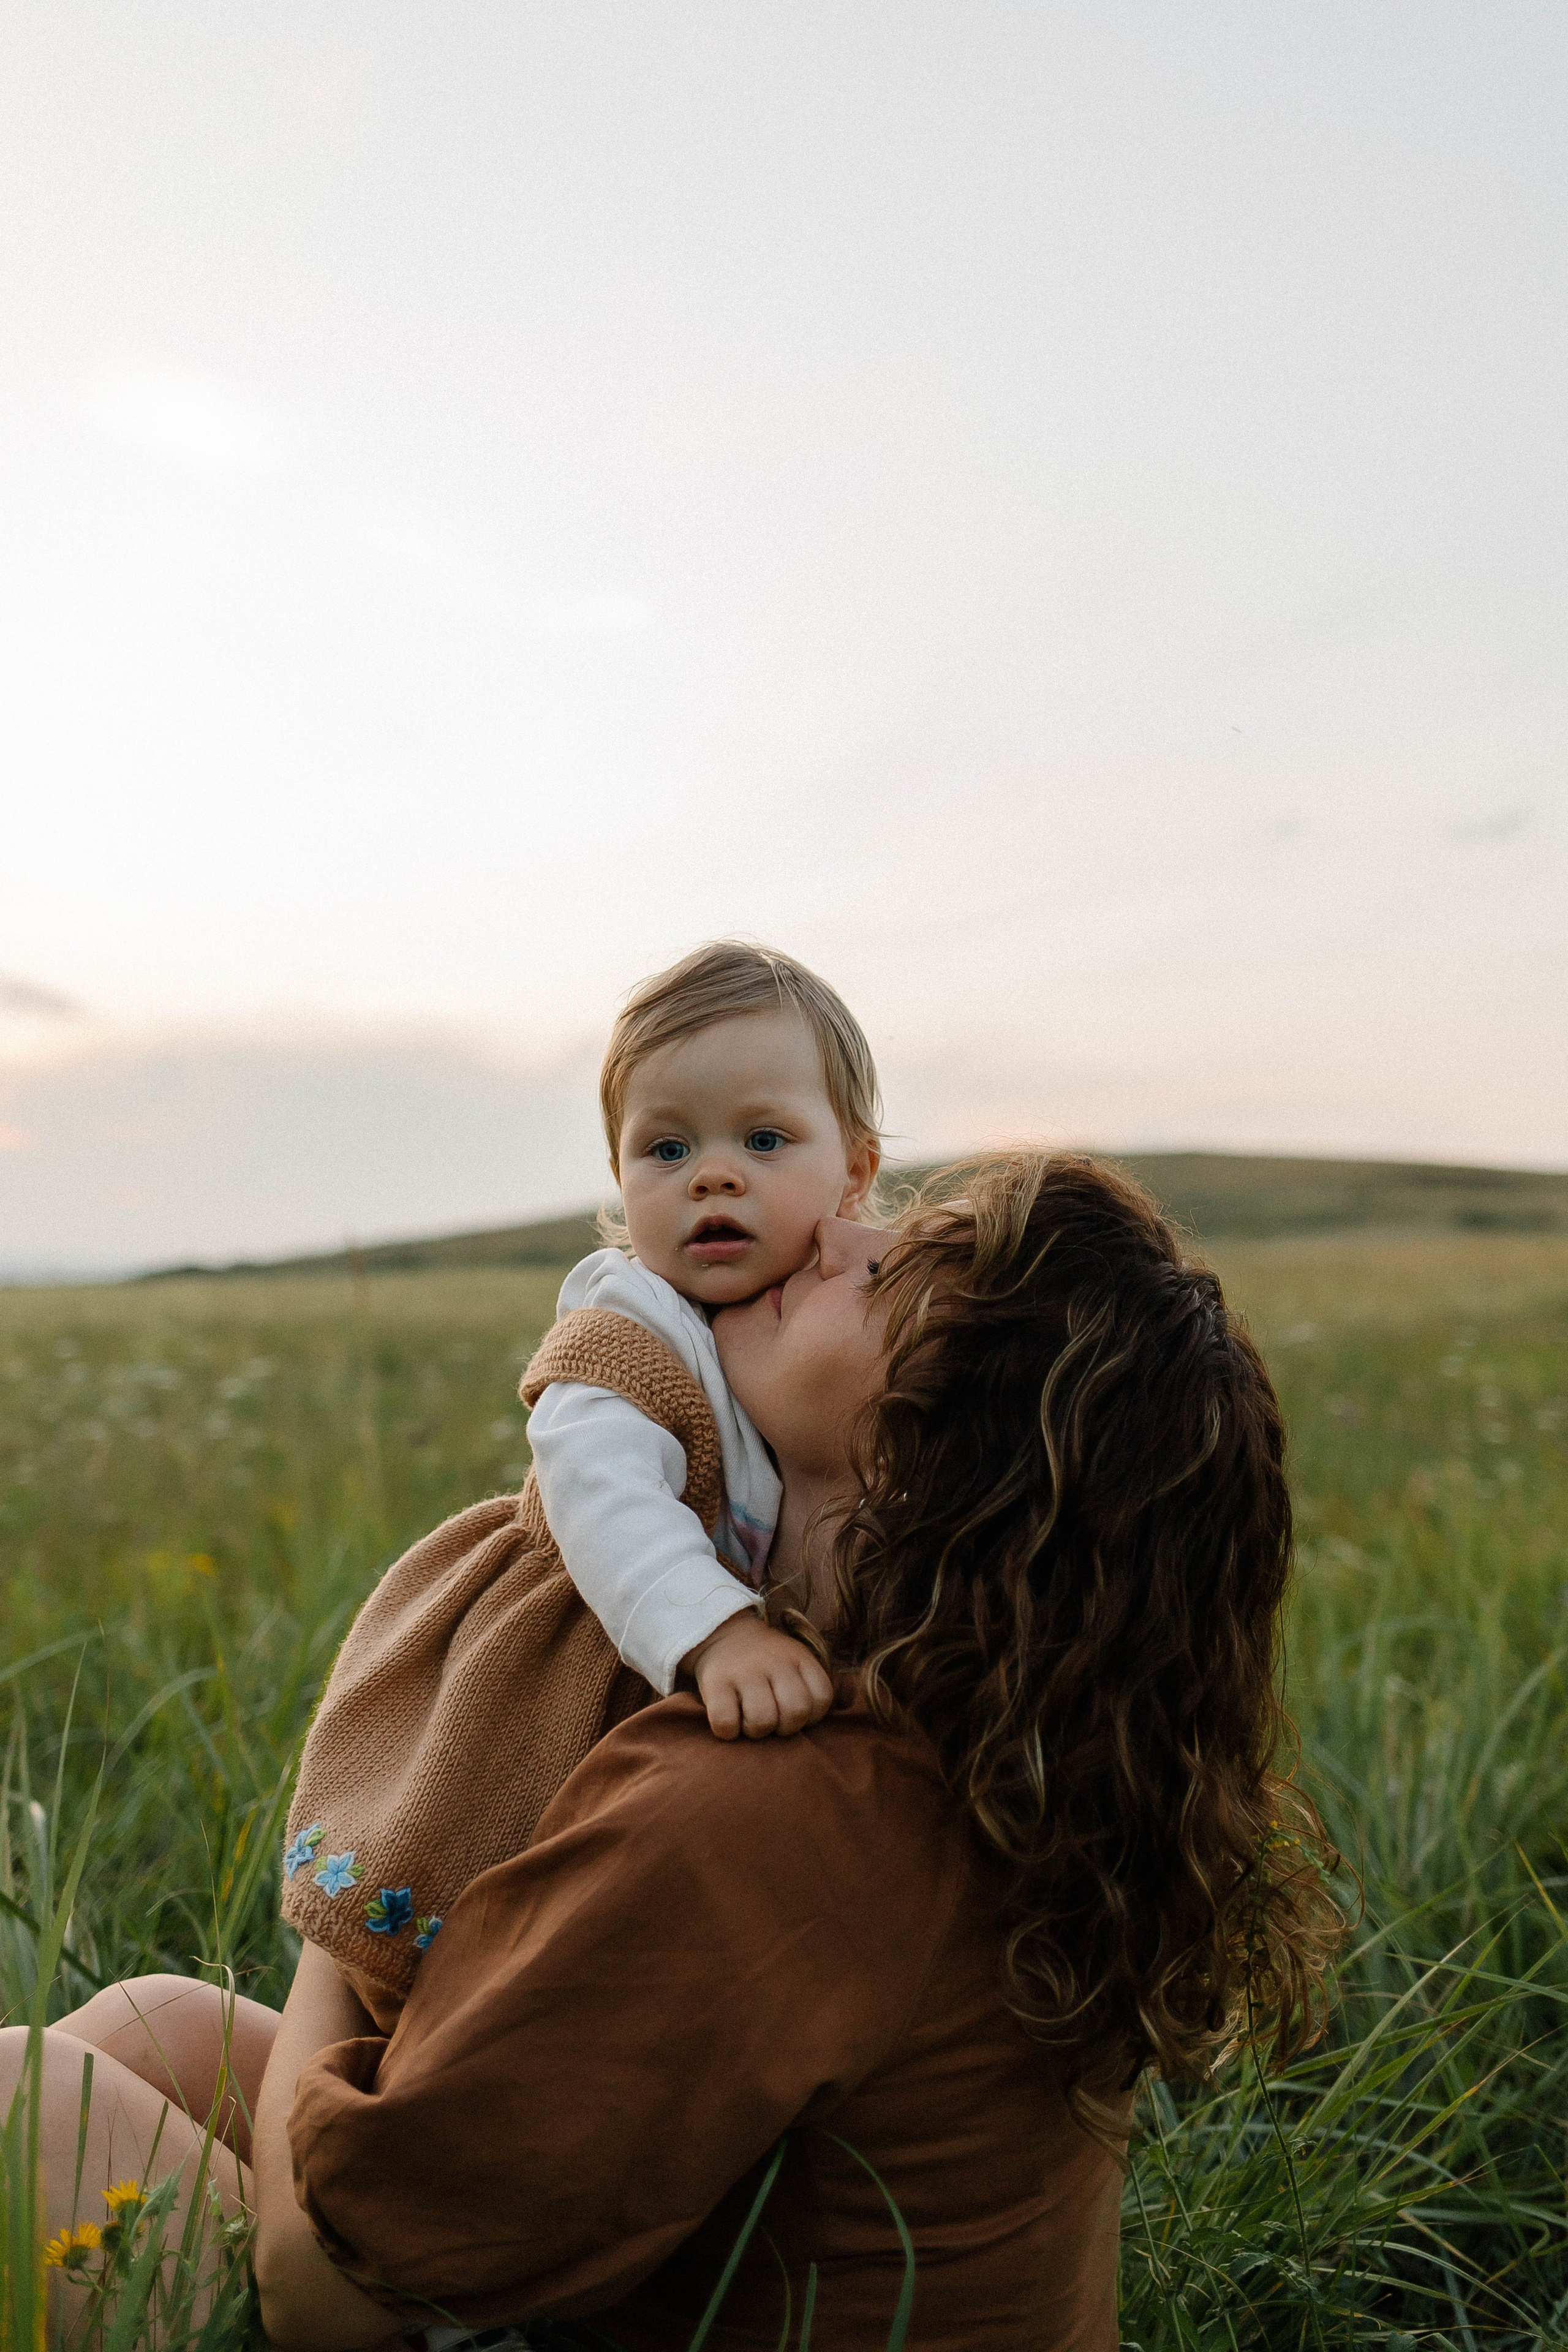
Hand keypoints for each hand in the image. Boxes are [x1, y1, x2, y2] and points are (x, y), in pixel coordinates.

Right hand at [679, 1612, 834, 1741]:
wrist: (723, 1634)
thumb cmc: (765, 1663)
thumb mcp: (796, 1660)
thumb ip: (814, 1684)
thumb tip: (847, 1705)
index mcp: (799, 1658)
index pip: (822, 1697)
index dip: (811, 1715)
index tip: (794, 1710)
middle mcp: (774, 1662)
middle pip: (796, 1711)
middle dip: (785, 1727)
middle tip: (772, 1720)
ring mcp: (744, 1671)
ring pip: (762, 1720)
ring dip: (756, 1731)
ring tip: (749, 1720)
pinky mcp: (715, 1683)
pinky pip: (726, 1722)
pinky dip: (728, 1730)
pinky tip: (730, 1720)